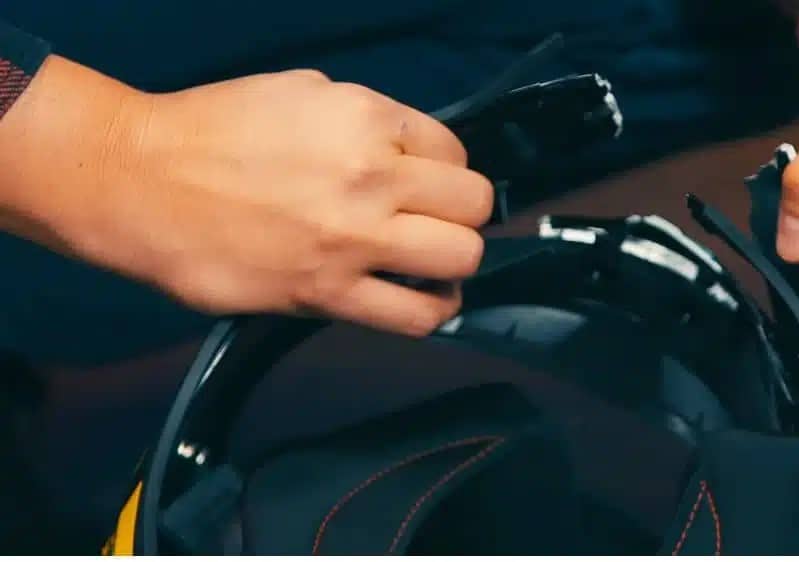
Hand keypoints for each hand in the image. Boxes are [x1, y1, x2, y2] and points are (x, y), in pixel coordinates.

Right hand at [0, 56, 492, 336]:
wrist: (139, 182)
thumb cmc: (212, 129)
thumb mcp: (302, 92)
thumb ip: (366, 121)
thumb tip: (407, 152)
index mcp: (365, 118)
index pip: (456, 150)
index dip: (447, 169)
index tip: (428, 183)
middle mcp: (371, 176)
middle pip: (474, 205)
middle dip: (464, 213)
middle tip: (436, 220)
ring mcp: (353, 240)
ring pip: (462, 258)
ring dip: (455, 261)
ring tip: (434, 263)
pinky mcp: (327, 294)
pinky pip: (416, 316)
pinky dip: (432, 310)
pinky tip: (421, 299)